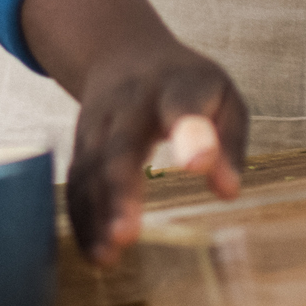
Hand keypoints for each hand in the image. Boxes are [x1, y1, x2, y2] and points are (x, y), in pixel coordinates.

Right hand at [22, 0, 248, 264]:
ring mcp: (99, 122)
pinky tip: (95, 253)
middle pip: (122, 144)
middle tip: (127, 232)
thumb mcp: (222, 94)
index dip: (192, 135)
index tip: (199, 166)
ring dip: (96, 213)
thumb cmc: (186, 84)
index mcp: (177, 85)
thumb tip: (228, 190)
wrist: (122, 52)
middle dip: (121, 189)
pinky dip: (82, 218)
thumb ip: (229, 139)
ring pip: (91, 167)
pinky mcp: (81, 144)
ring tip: (108, 254)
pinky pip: (76, 182)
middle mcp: (131, 102)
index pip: (183, 105)